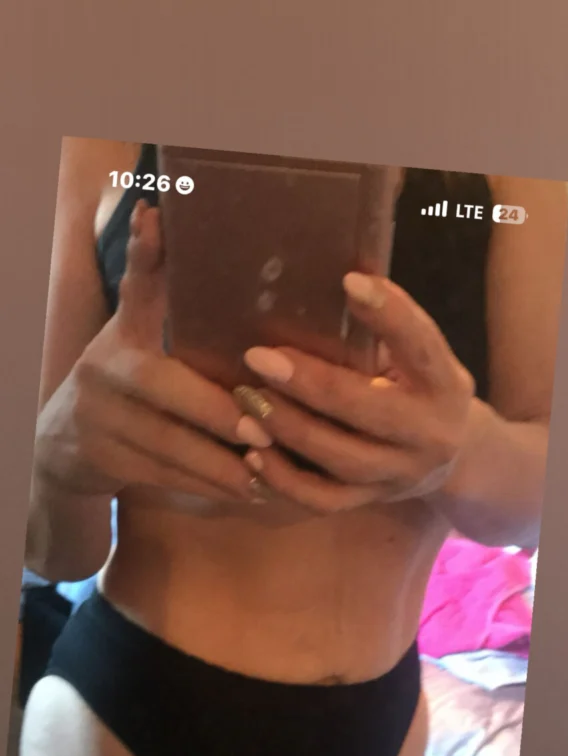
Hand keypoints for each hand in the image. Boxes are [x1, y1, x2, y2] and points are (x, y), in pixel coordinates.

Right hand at [36, 201, 269, 504]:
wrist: (65, 446)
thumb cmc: (130, 388)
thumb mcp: (142, 341)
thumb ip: (168, 305)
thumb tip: (190, 238)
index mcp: (124, 331)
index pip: (136, 285)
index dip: (144, 253)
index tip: (154, 216)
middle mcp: (104, 366)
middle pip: (162, 386)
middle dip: (216, 410)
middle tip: (264, 430)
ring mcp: (98, 415)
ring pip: (167, 442)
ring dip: (220, 461)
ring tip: (266, 470)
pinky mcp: (101, 458)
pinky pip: (162, 475)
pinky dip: (205, 484)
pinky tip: (244, 490)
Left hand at [236, 273, 475, 511]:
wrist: (456, 461)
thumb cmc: (422, 389)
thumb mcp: (423, 360)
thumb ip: (389, 332)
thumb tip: (335, 279)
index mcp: (444, 385)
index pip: (422, 345)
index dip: (390, 313)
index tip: (348, 281)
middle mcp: (429, 434)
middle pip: (366, 410)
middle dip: (309, 383)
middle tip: (259, 358)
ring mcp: (399, 474)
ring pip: (340, 458)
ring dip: (289, 429)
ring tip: (248, 401)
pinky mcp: (371, 501)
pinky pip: (323, 499)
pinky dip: (285, 479)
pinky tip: (253, 455)